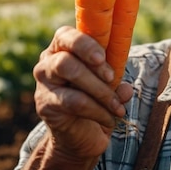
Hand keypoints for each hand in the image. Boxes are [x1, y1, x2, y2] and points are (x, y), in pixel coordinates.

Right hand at [33, 26, 133, 161]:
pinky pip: (74, 102)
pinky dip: (97, 110)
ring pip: (67, 73)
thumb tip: (126, 89)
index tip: (103, 57)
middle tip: (112, 79)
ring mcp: (44, 83)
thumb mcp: (111, 84)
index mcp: (64, 48)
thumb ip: (118, 80)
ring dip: (98, 89)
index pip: (66, 35)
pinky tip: (110, 119)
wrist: (81, 134)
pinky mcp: (46, 105)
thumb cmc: (96, 99)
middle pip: (65, 56)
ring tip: (117, 106)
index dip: (85, 44)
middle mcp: (48, 62)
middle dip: (93, 67)